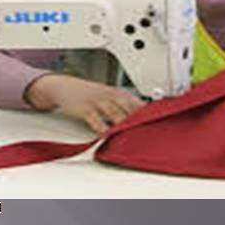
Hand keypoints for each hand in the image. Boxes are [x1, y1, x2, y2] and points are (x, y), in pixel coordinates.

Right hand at [25, 74, 144, 133]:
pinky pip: (96, 120)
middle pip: (130, 109)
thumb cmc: (92, 94)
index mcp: (121, 93)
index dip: (150, 115)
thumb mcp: (111, 96)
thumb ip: (127, 107)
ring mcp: (98, 102)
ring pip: (116, 114)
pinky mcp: (85, 109)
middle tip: (148, 134)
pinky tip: (107, 136)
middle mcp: (111, 96)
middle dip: (140, 122)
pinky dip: (102, 128)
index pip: (140, 104)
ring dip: (124, 125)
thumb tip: (145, 120)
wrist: (65, 87)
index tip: (158, 126)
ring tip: (132, 137)